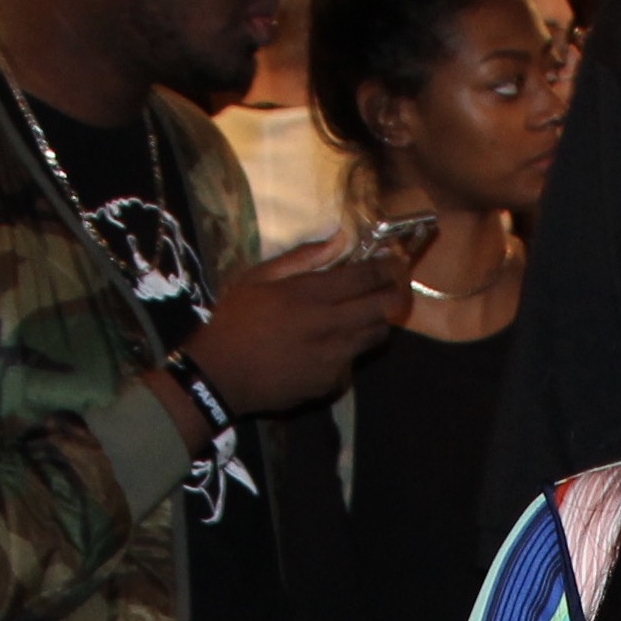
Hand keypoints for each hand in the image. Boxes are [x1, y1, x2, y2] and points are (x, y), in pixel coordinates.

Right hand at [179, 241, 412, 416]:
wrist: (223, 375)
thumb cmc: (236, 319)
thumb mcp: (258, 277)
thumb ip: (301, 259)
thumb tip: (337, 239)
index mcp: (310, 295)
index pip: (365, 277)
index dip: (387, 267)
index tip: (395, 262)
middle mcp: (330, 326)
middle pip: (382, 307)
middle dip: (396, 292)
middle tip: (397, 285)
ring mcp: (334, 357)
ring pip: (376, 335)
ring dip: (378, 320)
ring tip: (371, 310)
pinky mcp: (332, 381)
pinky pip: (353, 358)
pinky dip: (352, 346)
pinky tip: (336, 341)